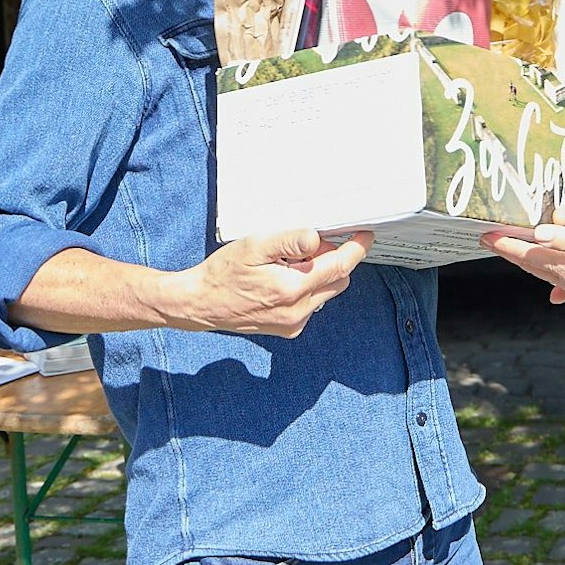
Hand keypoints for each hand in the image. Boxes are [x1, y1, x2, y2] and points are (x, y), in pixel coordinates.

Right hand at [165, 228, 372, 336]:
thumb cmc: (223, 273)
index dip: (356, 249)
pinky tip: (281, 281)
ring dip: (317, 274)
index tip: (364, 235)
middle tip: (305, 246)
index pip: (340, 267)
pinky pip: (312, 304)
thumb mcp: (254, 246)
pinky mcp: (289, 329)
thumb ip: (288, 241)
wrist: (200, 304)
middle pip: (337, 279)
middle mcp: (299, 311)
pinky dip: (306, 288)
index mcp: (293, 288)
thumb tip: (317, 238)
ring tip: (287, 264)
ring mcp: (295, 322)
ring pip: (326, 292)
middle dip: (330, 259)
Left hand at [483, 223, 564, 308]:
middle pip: (529, 264)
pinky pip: (557, 276)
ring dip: (526, 259)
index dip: (504, 244)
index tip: (484, 236)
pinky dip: (547, 268)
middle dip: (509, 251)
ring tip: (514, 251)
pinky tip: (550, 274)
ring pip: (542, 270)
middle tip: (491, 241)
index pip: (525, 255)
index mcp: (563, 268)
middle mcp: (564, 278)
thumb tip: (539, 234)